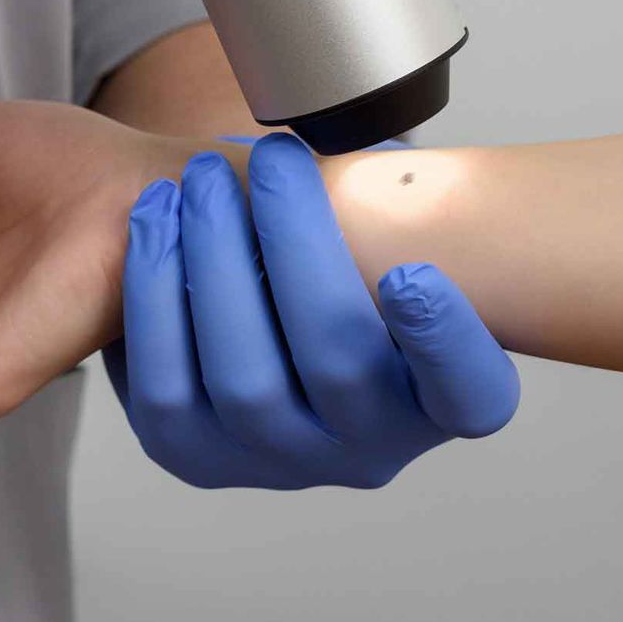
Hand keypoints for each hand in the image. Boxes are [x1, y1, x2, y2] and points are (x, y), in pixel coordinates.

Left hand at [110, 136, 518, 488]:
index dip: (444, 343)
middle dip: (296, 244)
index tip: (411, 272)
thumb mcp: (384, 244)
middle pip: (337, 364)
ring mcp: (278, 464)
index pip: (467, 396)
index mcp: (437, 405)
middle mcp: (366, 450)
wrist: (251, 303)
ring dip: (213, 263)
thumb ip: (392, 219)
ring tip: (200, 179)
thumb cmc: (334, 260)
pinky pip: (164, 390)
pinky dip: (155, 295)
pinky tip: (155, 219)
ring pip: (245, 383)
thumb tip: (370, 169)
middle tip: (273, 157)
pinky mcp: (196, 458)